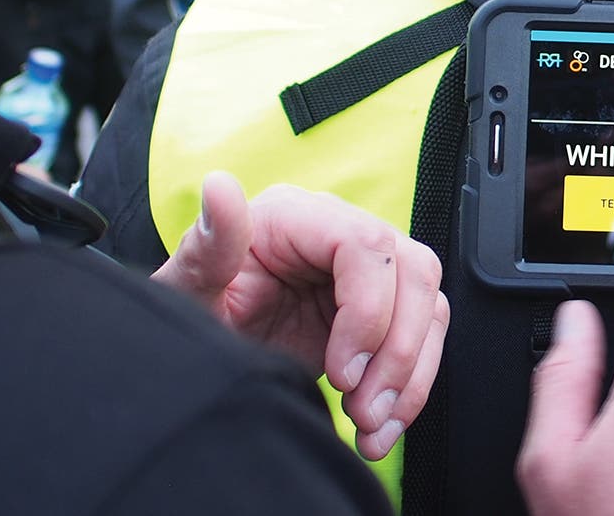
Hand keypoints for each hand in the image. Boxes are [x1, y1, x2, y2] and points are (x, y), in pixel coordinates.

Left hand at [154, 172, 446, 459]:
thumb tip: (218, 186)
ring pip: (427, 306)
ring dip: (409, 375)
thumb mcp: (186, 291)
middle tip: (363, 409)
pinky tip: (379, 426)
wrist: (195, 358)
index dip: (368, 312)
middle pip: (413, 271)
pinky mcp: (377, 311)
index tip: (341, 373)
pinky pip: (420, 337)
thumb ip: (207, 245)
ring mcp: (364, 272)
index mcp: (295, 217)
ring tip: (371, 426)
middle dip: (399, 350)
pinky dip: (410, 387)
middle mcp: (338, 233)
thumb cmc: (186, 319)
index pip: (367, 245)